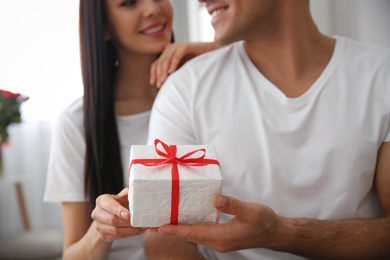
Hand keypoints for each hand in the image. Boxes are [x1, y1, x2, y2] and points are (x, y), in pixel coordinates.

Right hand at [91, 188, 145, 241]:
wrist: (109, 216)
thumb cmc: (119, 203)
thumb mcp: (122, 196)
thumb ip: (128, 193)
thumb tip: (136, 189)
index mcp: (101, 200)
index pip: (110, 206)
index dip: (119, 211)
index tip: (129, 215)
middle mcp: (97, 213)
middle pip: (112, 220)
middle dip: (128, 222)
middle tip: (140, 222)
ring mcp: (98, 225)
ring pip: (115, 231)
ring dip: (130, 230)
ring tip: (141, 227)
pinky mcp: (102, 235)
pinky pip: (117, 237)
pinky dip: (129, 235)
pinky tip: (137, 231)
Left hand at [150, 42, 219, 87]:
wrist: (209, 54)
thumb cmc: (195, 63)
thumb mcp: (180, 69)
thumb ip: (171, 74)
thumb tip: (160, 85)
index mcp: (167, 54)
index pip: (156, 64)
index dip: (153, 74)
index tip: (153, 84)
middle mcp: (170, 48)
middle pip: (160, 62)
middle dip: (159, 74)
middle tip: (159, 85)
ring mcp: (176, 46)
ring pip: (166, 59)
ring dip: (164, 71)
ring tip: (164, 80)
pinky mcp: (184, 46)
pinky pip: (176, 56)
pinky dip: (173, 64)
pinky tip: (171, 72)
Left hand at [156, 195, 280, 252]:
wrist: (273, 232)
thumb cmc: (263, 221)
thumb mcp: (250, 210)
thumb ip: (233, 205)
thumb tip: (216, 200)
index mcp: (222, 237)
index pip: (193, 233)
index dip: (175, 230)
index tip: (159, 228)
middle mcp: (217, 242)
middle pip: (190, 236)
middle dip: (172, 231)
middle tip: (154, 224)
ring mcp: (219, 242)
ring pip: (195, 235)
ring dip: (180, 230)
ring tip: (165, 221)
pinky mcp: (222, 238)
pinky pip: (201, 233)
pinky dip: (190, 228)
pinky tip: (186, 220)